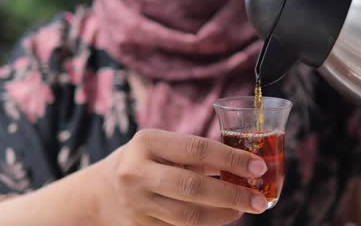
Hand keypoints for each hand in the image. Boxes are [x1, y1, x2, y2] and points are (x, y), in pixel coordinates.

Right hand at [96, 129, 268, 225]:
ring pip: (188, 215)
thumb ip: (197, 154)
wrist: (101, 191)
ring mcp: (136, 202)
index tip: (258, 167)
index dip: (232, 159)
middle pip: (194, 187)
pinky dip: (207, 222)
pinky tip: (222, 216)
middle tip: (259, 200)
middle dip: (232, 195)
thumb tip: (244, 165)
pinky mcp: (140, 225)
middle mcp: (137, 172)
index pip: (198, 149)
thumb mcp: (163, 146)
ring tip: (243, 209)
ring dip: (223, 214)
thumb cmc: (144, 160)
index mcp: (147, 142)